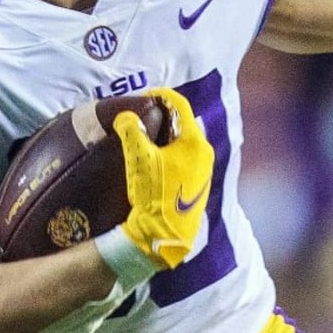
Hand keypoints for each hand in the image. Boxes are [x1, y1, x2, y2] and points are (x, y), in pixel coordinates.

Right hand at [113, 87, 213, 268]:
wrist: (164, 236)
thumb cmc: (153, 195)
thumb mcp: (138, 159)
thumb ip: (130, 130)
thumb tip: (126, 116)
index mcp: (195, 142)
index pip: (180, 106)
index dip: (162, 96)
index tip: (146, 95)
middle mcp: (205, 154)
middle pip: (185, 123)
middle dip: (165, 116)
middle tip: (144, 115)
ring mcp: (205, 171)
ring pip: (186, 142)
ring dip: (168, 136)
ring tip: (147, 136)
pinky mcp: (200, 186)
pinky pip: (187, 158)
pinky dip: (172, 152)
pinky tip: (157, 160)